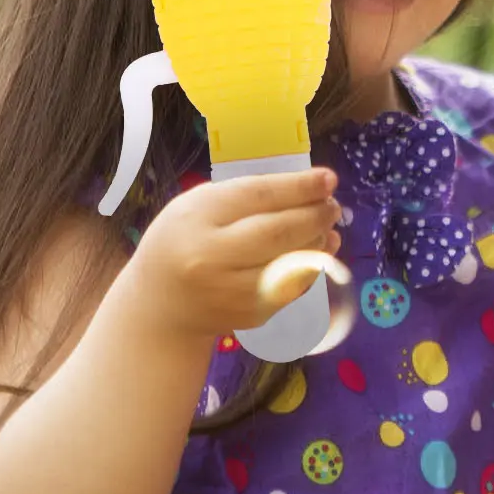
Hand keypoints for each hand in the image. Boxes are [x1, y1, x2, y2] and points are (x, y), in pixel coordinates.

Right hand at [127, 166, 342, 341]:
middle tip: (332, 205)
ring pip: (293, 263)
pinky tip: (320, 252)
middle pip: (279, 231)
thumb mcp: (198, 205)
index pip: (258, 196)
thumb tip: (307, 190)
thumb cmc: (183, 240)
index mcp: (198, 218)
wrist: (161, 304)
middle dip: (315, 215)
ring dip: (319, 241)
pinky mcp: (251, 315)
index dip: (299, 187)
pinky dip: (312, 267)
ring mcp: (233, 291)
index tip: (327, 179)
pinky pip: (294, 287)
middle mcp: (213, 257)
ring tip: (327, 226)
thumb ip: (246, 195)